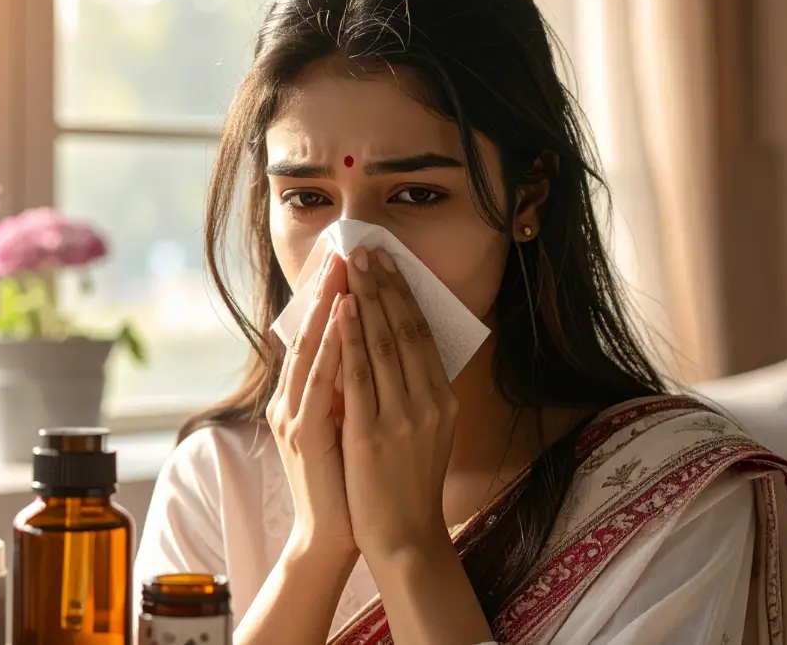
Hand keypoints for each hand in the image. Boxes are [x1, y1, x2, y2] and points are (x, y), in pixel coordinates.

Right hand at [266, 253, 354, 553]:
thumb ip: (350, 389)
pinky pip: (320, 379)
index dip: (332, 297)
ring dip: (329, 305)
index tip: (350, 261)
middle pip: (310, 333)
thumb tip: (370, 348)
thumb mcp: (347, 424)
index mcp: (300, 397)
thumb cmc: (347, 481)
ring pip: (312, 348)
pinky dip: (332, 344)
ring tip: (343, 269)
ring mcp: (293, 415)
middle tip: (346, 249)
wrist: (332, 534)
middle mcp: (290, 400)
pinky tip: (344, 317)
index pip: (317, 336)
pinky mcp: (305, 432)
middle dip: (330, 289)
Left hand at [338, 247, 458, 556]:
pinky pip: (358, 376)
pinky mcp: (371, 434)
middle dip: (384, 286)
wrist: (403, 536)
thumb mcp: (429, 432)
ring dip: (366, 300)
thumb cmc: (409, 485)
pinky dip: (350, 340)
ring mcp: (400, 417)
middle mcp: (427, 402)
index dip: (405, 296)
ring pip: (381, 345)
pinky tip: (343, 311)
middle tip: (368, 249)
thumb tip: (403, 350)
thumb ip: (419, 393)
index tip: (390, 264)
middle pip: (404, 331)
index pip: (423, 336)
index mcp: (443, 400)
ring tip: (353, 266)